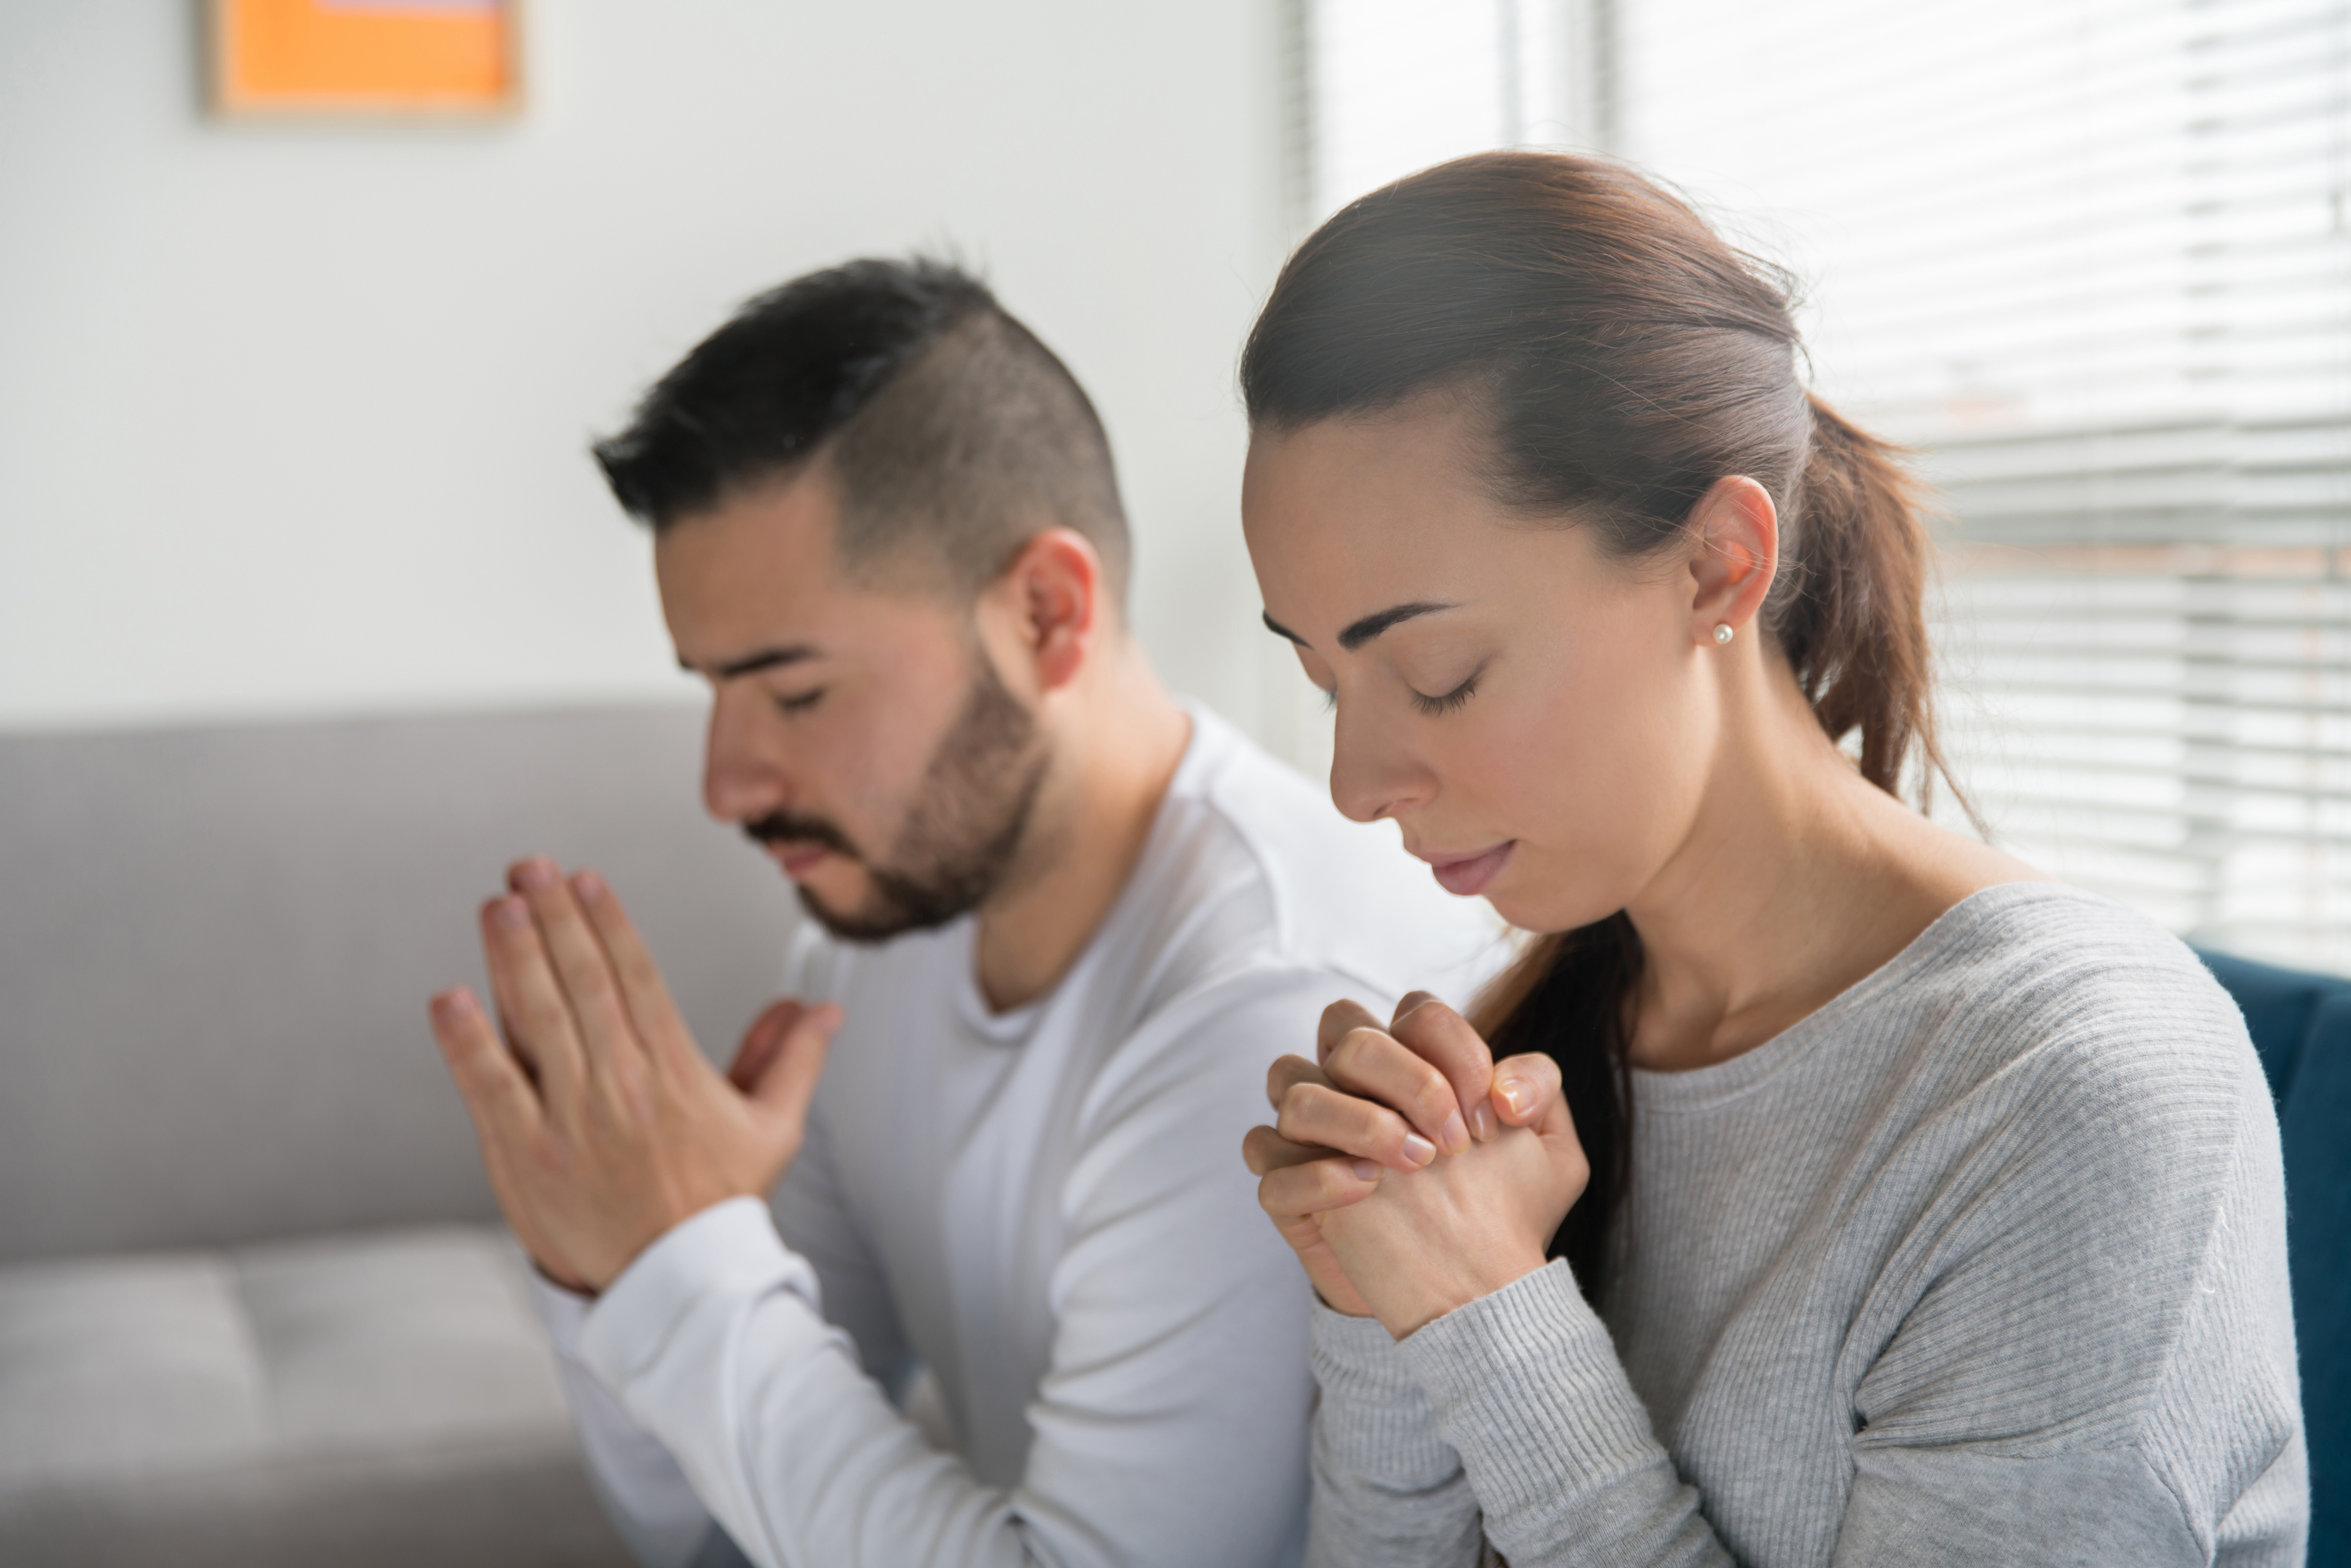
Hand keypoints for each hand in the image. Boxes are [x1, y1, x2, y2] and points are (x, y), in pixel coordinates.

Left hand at [428, 856, 842, 1292]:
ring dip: (513, 957)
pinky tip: (450, 999)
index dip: (608, 923)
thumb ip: (793, 1059)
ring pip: (536, 1020)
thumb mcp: (773, 1129)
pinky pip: (489, 1087)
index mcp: (676, 1072)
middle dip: (553, 918)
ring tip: (498, 907)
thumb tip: (822, 1010)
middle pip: (582, 983)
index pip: (638, 978)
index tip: (586, 881)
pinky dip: (467, 1043)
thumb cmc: (719, 1205)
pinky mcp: (524, 1155)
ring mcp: (569, 1120)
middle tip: (530, 869)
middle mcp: (621, 1086)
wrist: (676, 1287)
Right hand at [1243, 993, 1584, 1335]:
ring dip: (1358, 1118)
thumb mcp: (1550, 1156)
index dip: (1455, 1049)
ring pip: (1291, 1081)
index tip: (1491, 1116)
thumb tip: (1503, 1086)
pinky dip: (1315, 1171)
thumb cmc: (1498, 1210)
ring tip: (1413, 1166)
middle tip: (1452, 1143)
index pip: (1415, 1012)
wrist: (1467, 1294)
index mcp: (1410, 1062)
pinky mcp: (1285, 1191)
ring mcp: (1309, 1134)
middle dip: (1406, 1076)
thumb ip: (1540, 1090)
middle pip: (1344, 1025)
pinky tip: (1365, 1190)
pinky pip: (1265, 1156)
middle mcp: (1351, 1084)